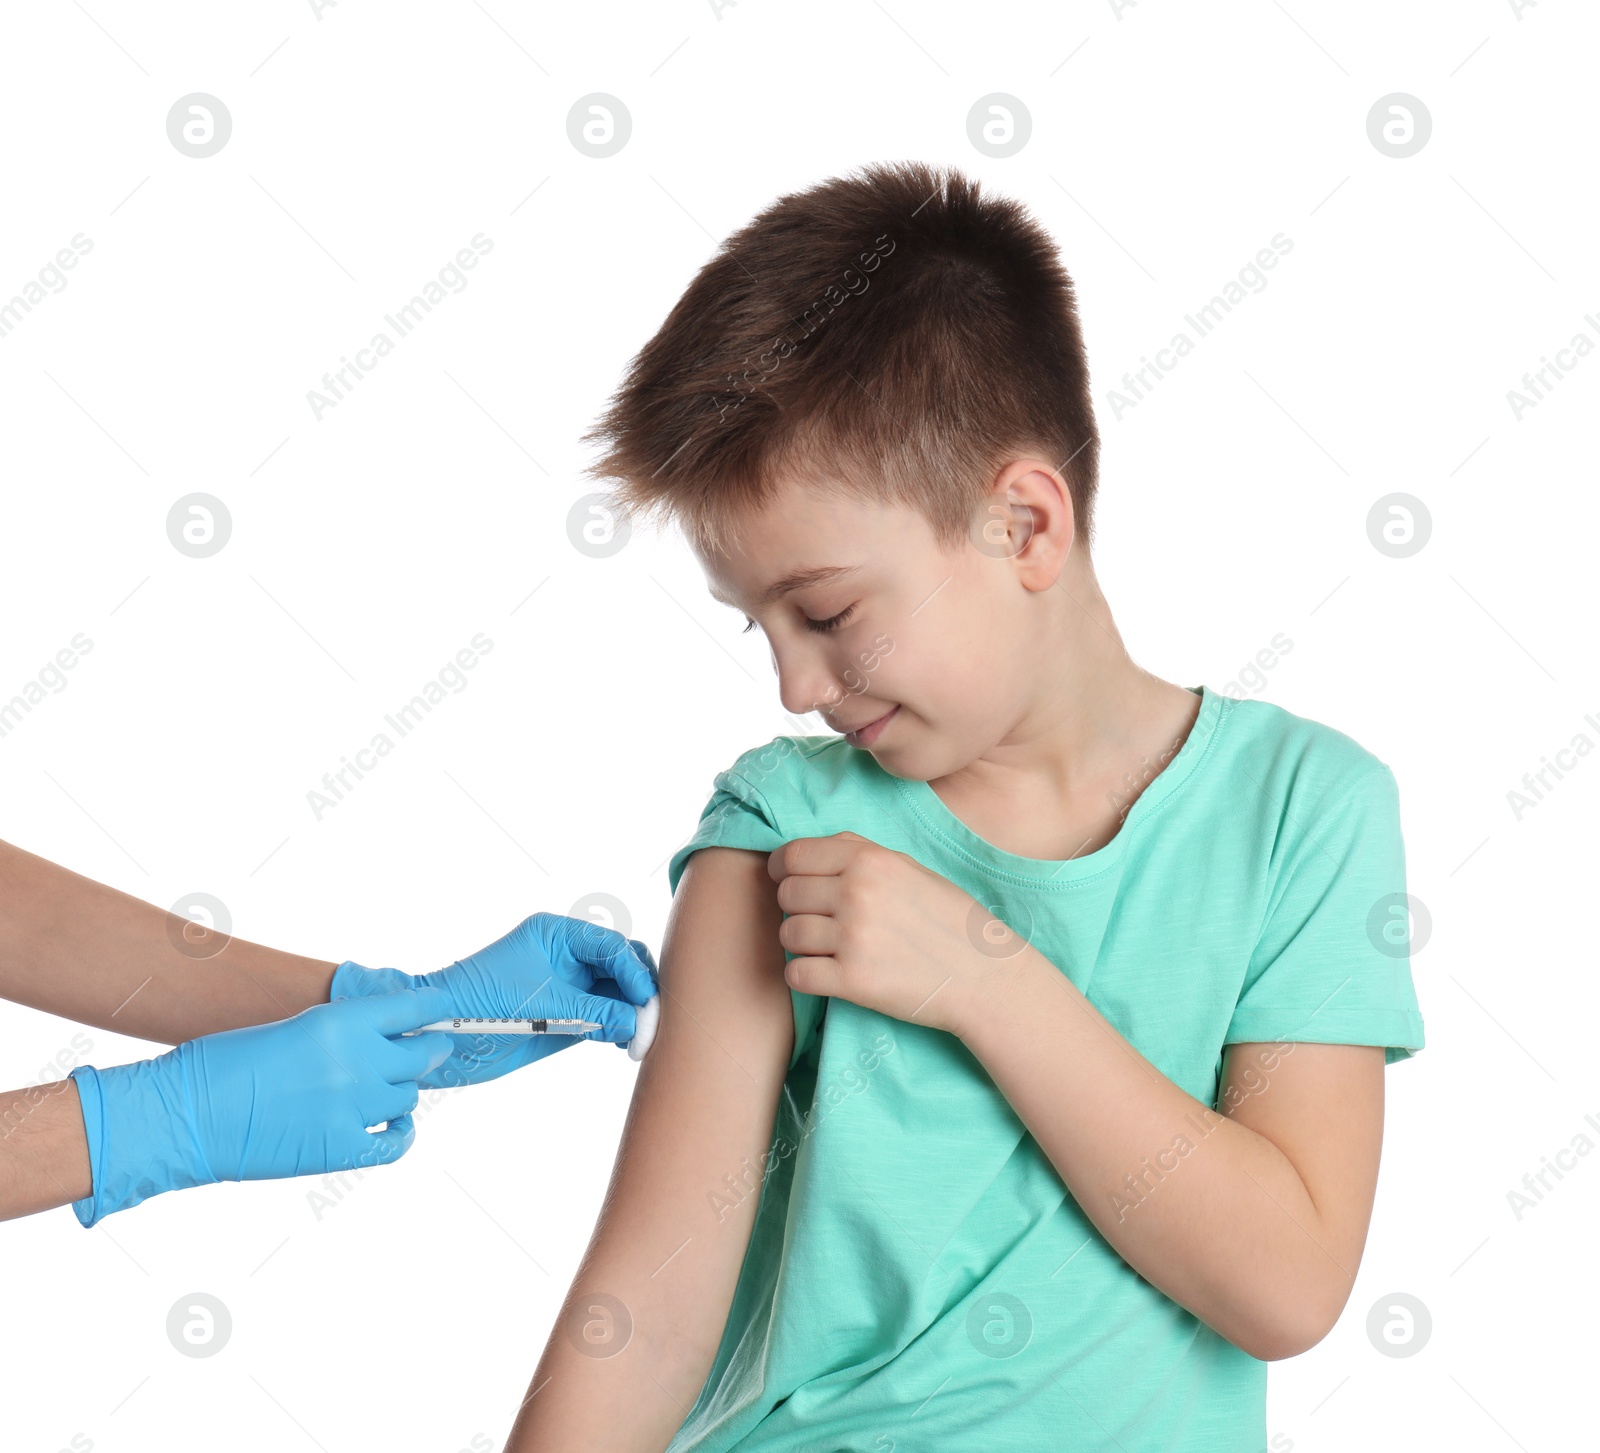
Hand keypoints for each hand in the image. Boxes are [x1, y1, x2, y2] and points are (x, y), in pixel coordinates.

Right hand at [67, 987, 456, 1226]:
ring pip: (408, 1098)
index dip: (435, 1012)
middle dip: (427, 1053)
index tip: (443, 1014)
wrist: (186, 1114)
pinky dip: (400, 1136)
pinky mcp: (341, 1150)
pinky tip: (393, 1129)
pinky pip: (396, 1144)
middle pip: (423, 1056)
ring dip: (400, 1094)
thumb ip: (344, 1033)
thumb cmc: (226, 1065)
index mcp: (341, 1022)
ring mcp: (353, 1108)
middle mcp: (357, 1062)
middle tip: (427, 1053)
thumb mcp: (295, 1028)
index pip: (415, 1008)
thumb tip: (385, 1040)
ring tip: (382, 1093)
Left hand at [332, 913, 658, 1087]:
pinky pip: (607, 1017)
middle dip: (642, 990)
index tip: (647, 1002)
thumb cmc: (476, 1006)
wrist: (437, 1037)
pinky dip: (622, 1028)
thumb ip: (594, 1011)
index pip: (612, 946)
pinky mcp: (568, 1016)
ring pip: (621, 992)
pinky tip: (627, 1043)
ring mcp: (570, 986)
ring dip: (635, 1012)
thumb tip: (639, 1022)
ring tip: (642, 1038)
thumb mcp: (540, 1004)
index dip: (635, 973)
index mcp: (557, 934)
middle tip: (652, 1022)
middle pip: (624, 965)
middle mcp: (568, 956)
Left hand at [768, 832, 1003, 1035]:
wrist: (985, 977)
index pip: (793, 856)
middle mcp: (856, 894)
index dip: (782, 870)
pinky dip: (805, 977)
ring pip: (787, 935)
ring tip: (829, 949)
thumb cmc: (948, 920)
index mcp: (870, 861)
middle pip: (786, 895)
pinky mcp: (852, 981)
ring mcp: (853, 938)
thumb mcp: (908, 869)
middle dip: (796, 908)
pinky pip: (796, 975)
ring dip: (802, 944)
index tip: (787, 882)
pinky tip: (827, 974)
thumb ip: (858, 854)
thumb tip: (807, 853)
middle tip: (820, 921)